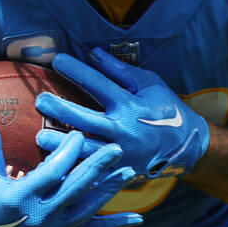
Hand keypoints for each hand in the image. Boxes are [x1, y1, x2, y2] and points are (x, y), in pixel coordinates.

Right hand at [0, 117, 141, 226]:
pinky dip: (115, 225)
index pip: (51, 173)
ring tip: (129, 170)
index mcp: (20, 198)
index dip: (67, 153)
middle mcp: (40, 217)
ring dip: (110, 189)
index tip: (79, 135)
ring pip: (88, 208)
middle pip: (76, 188)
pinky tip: (137, 217)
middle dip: (98, 167)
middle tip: (117, 148)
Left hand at [35, 48, 209, 178]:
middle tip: (40, 100)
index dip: (78, 71)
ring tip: (40, 136)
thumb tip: (93, 52)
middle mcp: (125, 131)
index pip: (100, 85)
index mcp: (131, 106)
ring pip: (86, 151)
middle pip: (87, 120)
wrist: (187, 146)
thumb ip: (120, 70)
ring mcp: (122, 155)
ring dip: (62, 144)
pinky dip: (74, 170)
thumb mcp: (149, 84)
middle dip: (61, 109)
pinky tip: (55, 166)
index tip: (57, 59)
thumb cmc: (165, 109)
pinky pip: (93, 173)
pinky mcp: (119, 173)